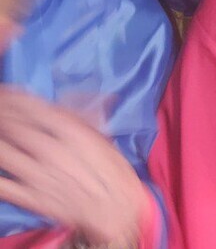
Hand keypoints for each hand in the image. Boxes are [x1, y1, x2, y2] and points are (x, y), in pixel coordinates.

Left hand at [0, 89, 141, 244]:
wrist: (116, 210)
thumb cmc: (113, 173)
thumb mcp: (102, 138)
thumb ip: (80, 118)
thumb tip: (66, 100)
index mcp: (71, 131)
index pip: (31, 107)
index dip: (12, 98)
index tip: (4, 93)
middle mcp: (50, 149)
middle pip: (11, 125)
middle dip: (2, 115)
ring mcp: (37, 174)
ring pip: (1, 151)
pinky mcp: (30, 197)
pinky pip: (1, 184)